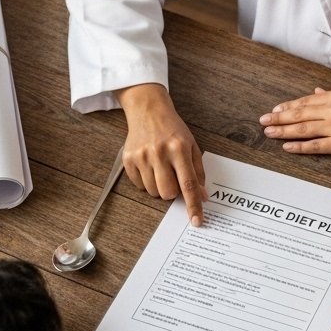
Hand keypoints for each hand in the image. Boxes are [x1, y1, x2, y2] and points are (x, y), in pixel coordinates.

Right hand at [116, 83, 206, 224]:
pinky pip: (140, 185)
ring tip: (160, 168)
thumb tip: (202, 197)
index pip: (188, 184)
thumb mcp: (191, 145)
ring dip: (159, 187)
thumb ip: (198, 172)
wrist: (148, 110)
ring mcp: (142, 156)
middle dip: (172, 192)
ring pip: (153, 192)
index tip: (197, 221)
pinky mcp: (128, 159)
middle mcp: (159, 152)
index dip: (193, 205)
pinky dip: (146, 181)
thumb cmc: (173, 129)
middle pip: (168, 193)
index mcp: (179, 148)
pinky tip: (149, 165)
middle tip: (173, 177)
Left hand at [259, 87, 330, 156]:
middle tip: (263, 121)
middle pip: (298, 114)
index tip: (274, 110)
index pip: (305, 101)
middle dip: (278, 118)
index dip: (287, 107)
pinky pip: (315, 146)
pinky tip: (286, 147)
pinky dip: (298, 146)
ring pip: (302, 129)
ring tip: (269, 133)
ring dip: (283, 131)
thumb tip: (316, 92)